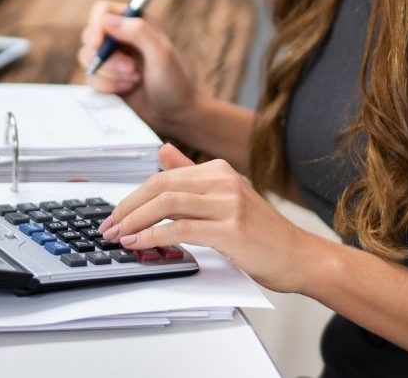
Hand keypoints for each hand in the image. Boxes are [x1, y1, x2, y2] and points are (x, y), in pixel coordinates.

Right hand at [77, 0, 199, 135]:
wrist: (175, 115)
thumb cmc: (174, 82)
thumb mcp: (161, 53)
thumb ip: (138, 32)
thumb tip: (106, 20)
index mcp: (135, 22)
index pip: (102, 11)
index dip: (96, 26)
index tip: (98, 44)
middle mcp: (120, 37)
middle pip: (90, 36)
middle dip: (107, 57)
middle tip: (131, 69)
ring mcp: (111, 59)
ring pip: (87, 58)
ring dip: (109, 73)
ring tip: (134, 80)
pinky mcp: (105, 78)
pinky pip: (90, 78)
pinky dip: (106, 86)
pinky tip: (126, 89)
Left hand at [98, 144, 313, 292]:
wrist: (299, 256)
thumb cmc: (260, 232)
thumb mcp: (224, 197)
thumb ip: (190, 176)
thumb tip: (161, 152)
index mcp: (217, 170)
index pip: (162, 177)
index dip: (133, 197)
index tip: (115, 215)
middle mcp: (222, 180)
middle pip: (160, 186)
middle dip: (128, 207)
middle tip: (108, 227)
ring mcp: (228, 203)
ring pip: (167, 203)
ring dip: (135, 221)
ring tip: (118, 236)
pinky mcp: (231, 229)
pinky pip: (181, 228)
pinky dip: (154, 236)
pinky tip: (139, 244)